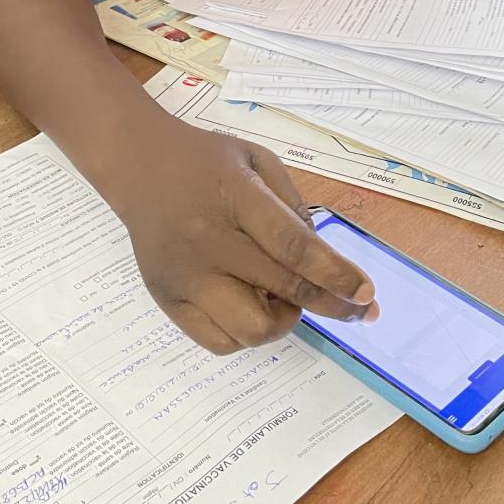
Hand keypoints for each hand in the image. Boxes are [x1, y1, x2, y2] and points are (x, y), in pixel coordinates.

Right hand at [115, 117, 378, 352]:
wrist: (137, 166)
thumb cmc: (206, 161)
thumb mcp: (258, 160)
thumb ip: (293, 207)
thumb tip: (325, 263)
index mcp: (235, 197)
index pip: (293, 247)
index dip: (336, 275)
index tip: (366, 294)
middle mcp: (207, 243)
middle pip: (282, 291)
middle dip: (331, 304)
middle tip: (354, 309)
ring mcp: (184, 279)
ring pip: (252, 331)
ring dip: (283, 321)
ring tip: (283, 296)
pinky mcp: (167, 302)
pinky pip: (221, 343)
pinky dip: (248, 334)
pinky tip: (252, 306)